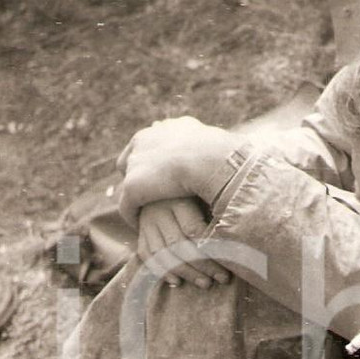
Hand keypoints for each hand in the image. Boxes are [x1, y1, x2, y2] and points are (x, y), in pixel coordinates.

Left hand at [117, 118, 237, 224]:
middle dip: (138, 175)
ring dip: (136, 198)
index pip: (149, 142)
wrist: (212, 159)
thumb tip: (233, 160)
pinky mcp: (133, 184)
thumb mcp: (222, 148)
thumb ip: (217, 153)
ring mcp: (138, 161)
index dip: (154, 160)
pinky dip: (133, 217)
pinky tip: (142, 229)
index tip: (162, 177)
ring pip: (128, 182)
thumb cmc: (226, 156)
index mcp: (167, 129)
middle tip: (151, 196)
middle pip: (131, 158)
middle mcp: (147, 138)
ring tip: (146, 216)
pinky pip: (127, 206)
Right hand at [137, 198, 231, 289]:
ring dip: (183, 271)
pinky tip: (176, 281)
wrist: (160, 186)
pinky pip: (147, 254)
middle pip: (178, 243)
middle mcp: (160, 211)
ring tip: (203, 284)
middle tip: (217, 280)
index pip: (193, 230)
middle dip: (199, 266)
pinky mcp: (141, 231)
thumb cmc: (195, 194)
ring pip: (162, 252)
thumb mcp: (205, 197)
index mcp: (179, 199)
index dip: (210, 252)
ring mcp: (148, 222)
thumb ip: (215, 215)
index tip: (226, 268)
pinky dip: (161, 270)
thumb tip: (238, 244)